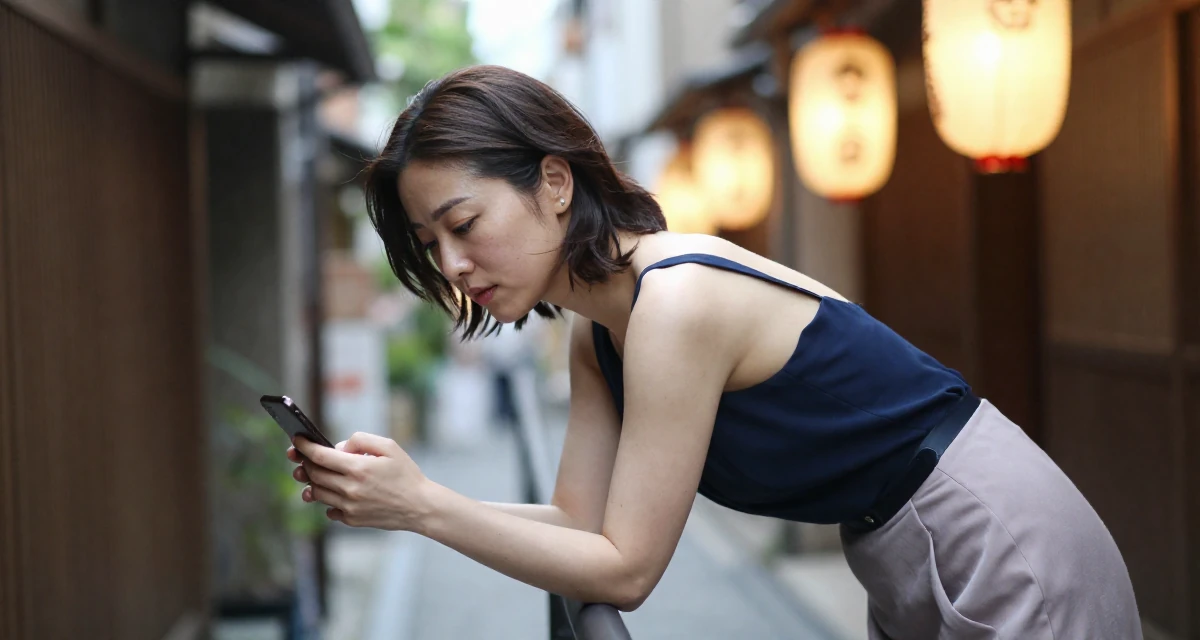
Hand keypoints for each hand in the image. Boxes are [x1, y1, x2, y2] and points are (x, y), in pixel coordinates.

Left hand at [289, 433, 430, 530]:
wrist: (420, 506)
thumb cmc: (406, 474)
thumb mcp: (389, 447)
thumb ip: (361, 440)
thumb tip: (338, 447)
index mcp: (358, 468)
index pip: (320, 456)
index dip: (305, 446)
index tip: (297, 440)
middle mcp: (350, 489)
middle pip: (314, 474)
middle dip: (304, 462)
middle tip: (301, 456)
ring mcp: (349, 507)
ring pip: (317, 492)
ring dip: (311, 481)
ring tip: (311, 473)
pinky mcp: (352, 520)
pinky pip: (329, 509)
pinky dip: (326, 499)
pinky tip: (333, 492)